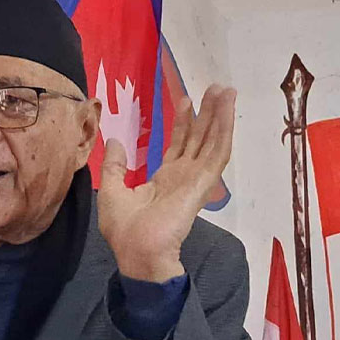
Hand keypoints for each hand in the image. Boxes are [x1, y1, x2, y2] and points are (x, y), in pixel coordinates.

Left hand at [97, 85, 235, 281]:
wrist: (137, 251)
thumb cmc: (124, 229)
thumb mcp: (112, 190)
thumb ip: (115, 165)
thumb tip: (115, 141)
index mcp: (164, 180)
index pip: (179, 145)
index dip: (183, 123)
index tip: (186, 101)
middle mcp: (184, 176)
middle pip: (199, 138)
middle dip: (207, 113)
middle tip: (214, 88)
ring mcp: (196, 179)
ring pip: (212, 141)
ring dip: (220, 116)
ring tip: (226, 91)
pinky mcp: (203, 183)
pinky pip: (217, 153)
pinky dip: (223, 131)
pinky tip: (227, 111)